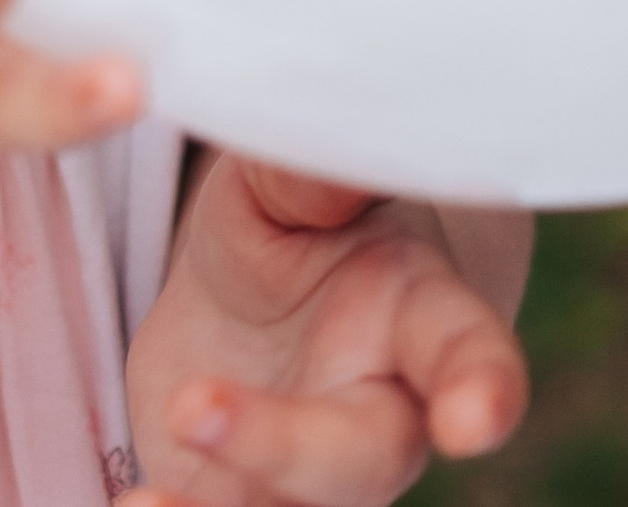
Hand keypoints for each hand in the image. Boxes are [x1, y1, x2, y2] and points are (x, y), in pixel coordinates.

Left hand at [128, 160, 528, 506]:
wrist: (250, 295)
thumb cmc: (290, 216)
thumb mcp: (285, 178)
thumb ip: (309, 177)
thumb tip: (328, 156)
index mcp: (416, 312)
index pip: (469, 353)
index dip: (484, 389)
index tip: (473, 421)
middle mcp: (380, 413)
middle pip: (361, 459)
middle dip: (284, 448)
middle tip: (193, 408)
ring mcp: (319, 479)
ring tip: (144, 503)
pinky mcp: (250, 505)